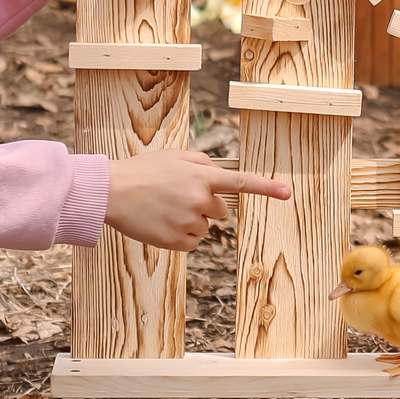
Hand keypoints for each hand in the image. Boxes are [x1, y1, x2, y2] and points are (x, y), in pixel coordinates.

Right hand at [105, 149, 289, 250]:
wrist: (112, 193)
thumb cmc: (143, 171)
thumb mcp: (175, 156)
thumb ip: (202, 163)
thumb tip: (219, 175)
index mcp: (201, 177)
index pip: (241, 183)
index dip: (266, 188)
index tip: (287, 193)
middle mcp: (199, 200)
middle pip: (220, 210)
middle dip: (205, 205)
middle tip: (176, 196)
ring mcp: (189, 222)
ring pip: (204, 227)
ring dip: (190, 220)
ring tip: (163, 208)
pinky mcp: (177, 241)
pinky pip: (192, 242)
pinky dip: (181, 235)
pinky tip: (162, 223)